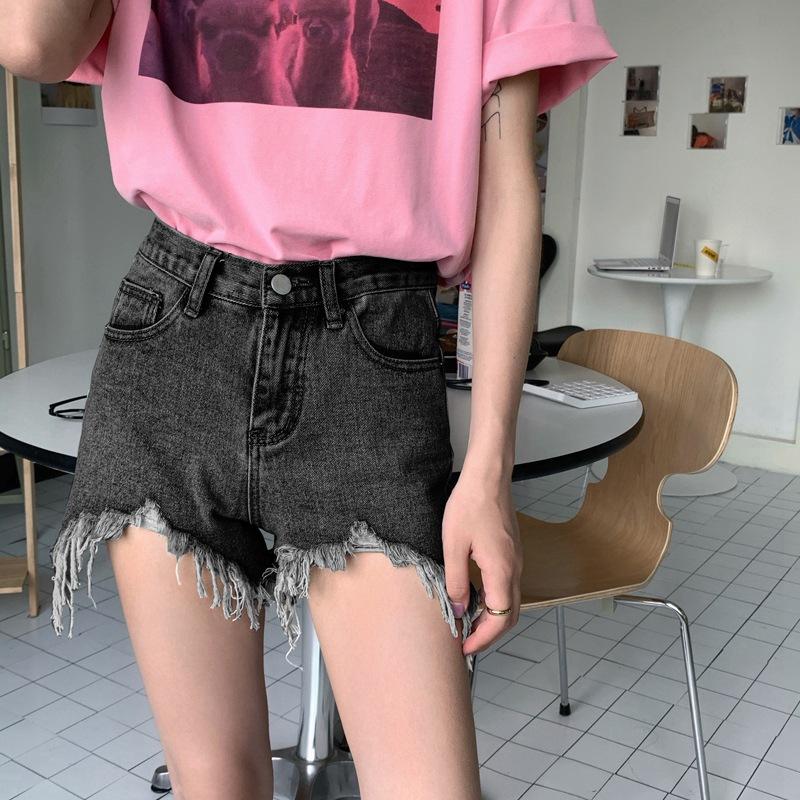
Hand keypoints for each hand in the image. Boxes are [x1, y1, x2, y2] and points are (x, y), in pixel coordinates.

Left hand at [442, 469, 521, 659]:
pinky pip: (509, 586)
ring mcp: (517, 560)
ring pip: (511, 601)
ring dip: (493, 618)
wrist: (488, 477)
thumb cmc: (470, 505)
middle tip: (465, 641)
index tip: (464, 647)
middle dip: (489, 634)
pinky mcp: (513, 552)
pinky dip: (496, 601)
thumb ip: (457, 581)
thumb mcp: (453, 545)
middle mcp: (515, 569)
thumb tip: (459, 610)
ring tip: (468, 623)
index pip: (499, 619)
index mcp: (502, 570)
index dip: (482, 639)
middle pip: (510, 615)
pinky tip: (476, 597)